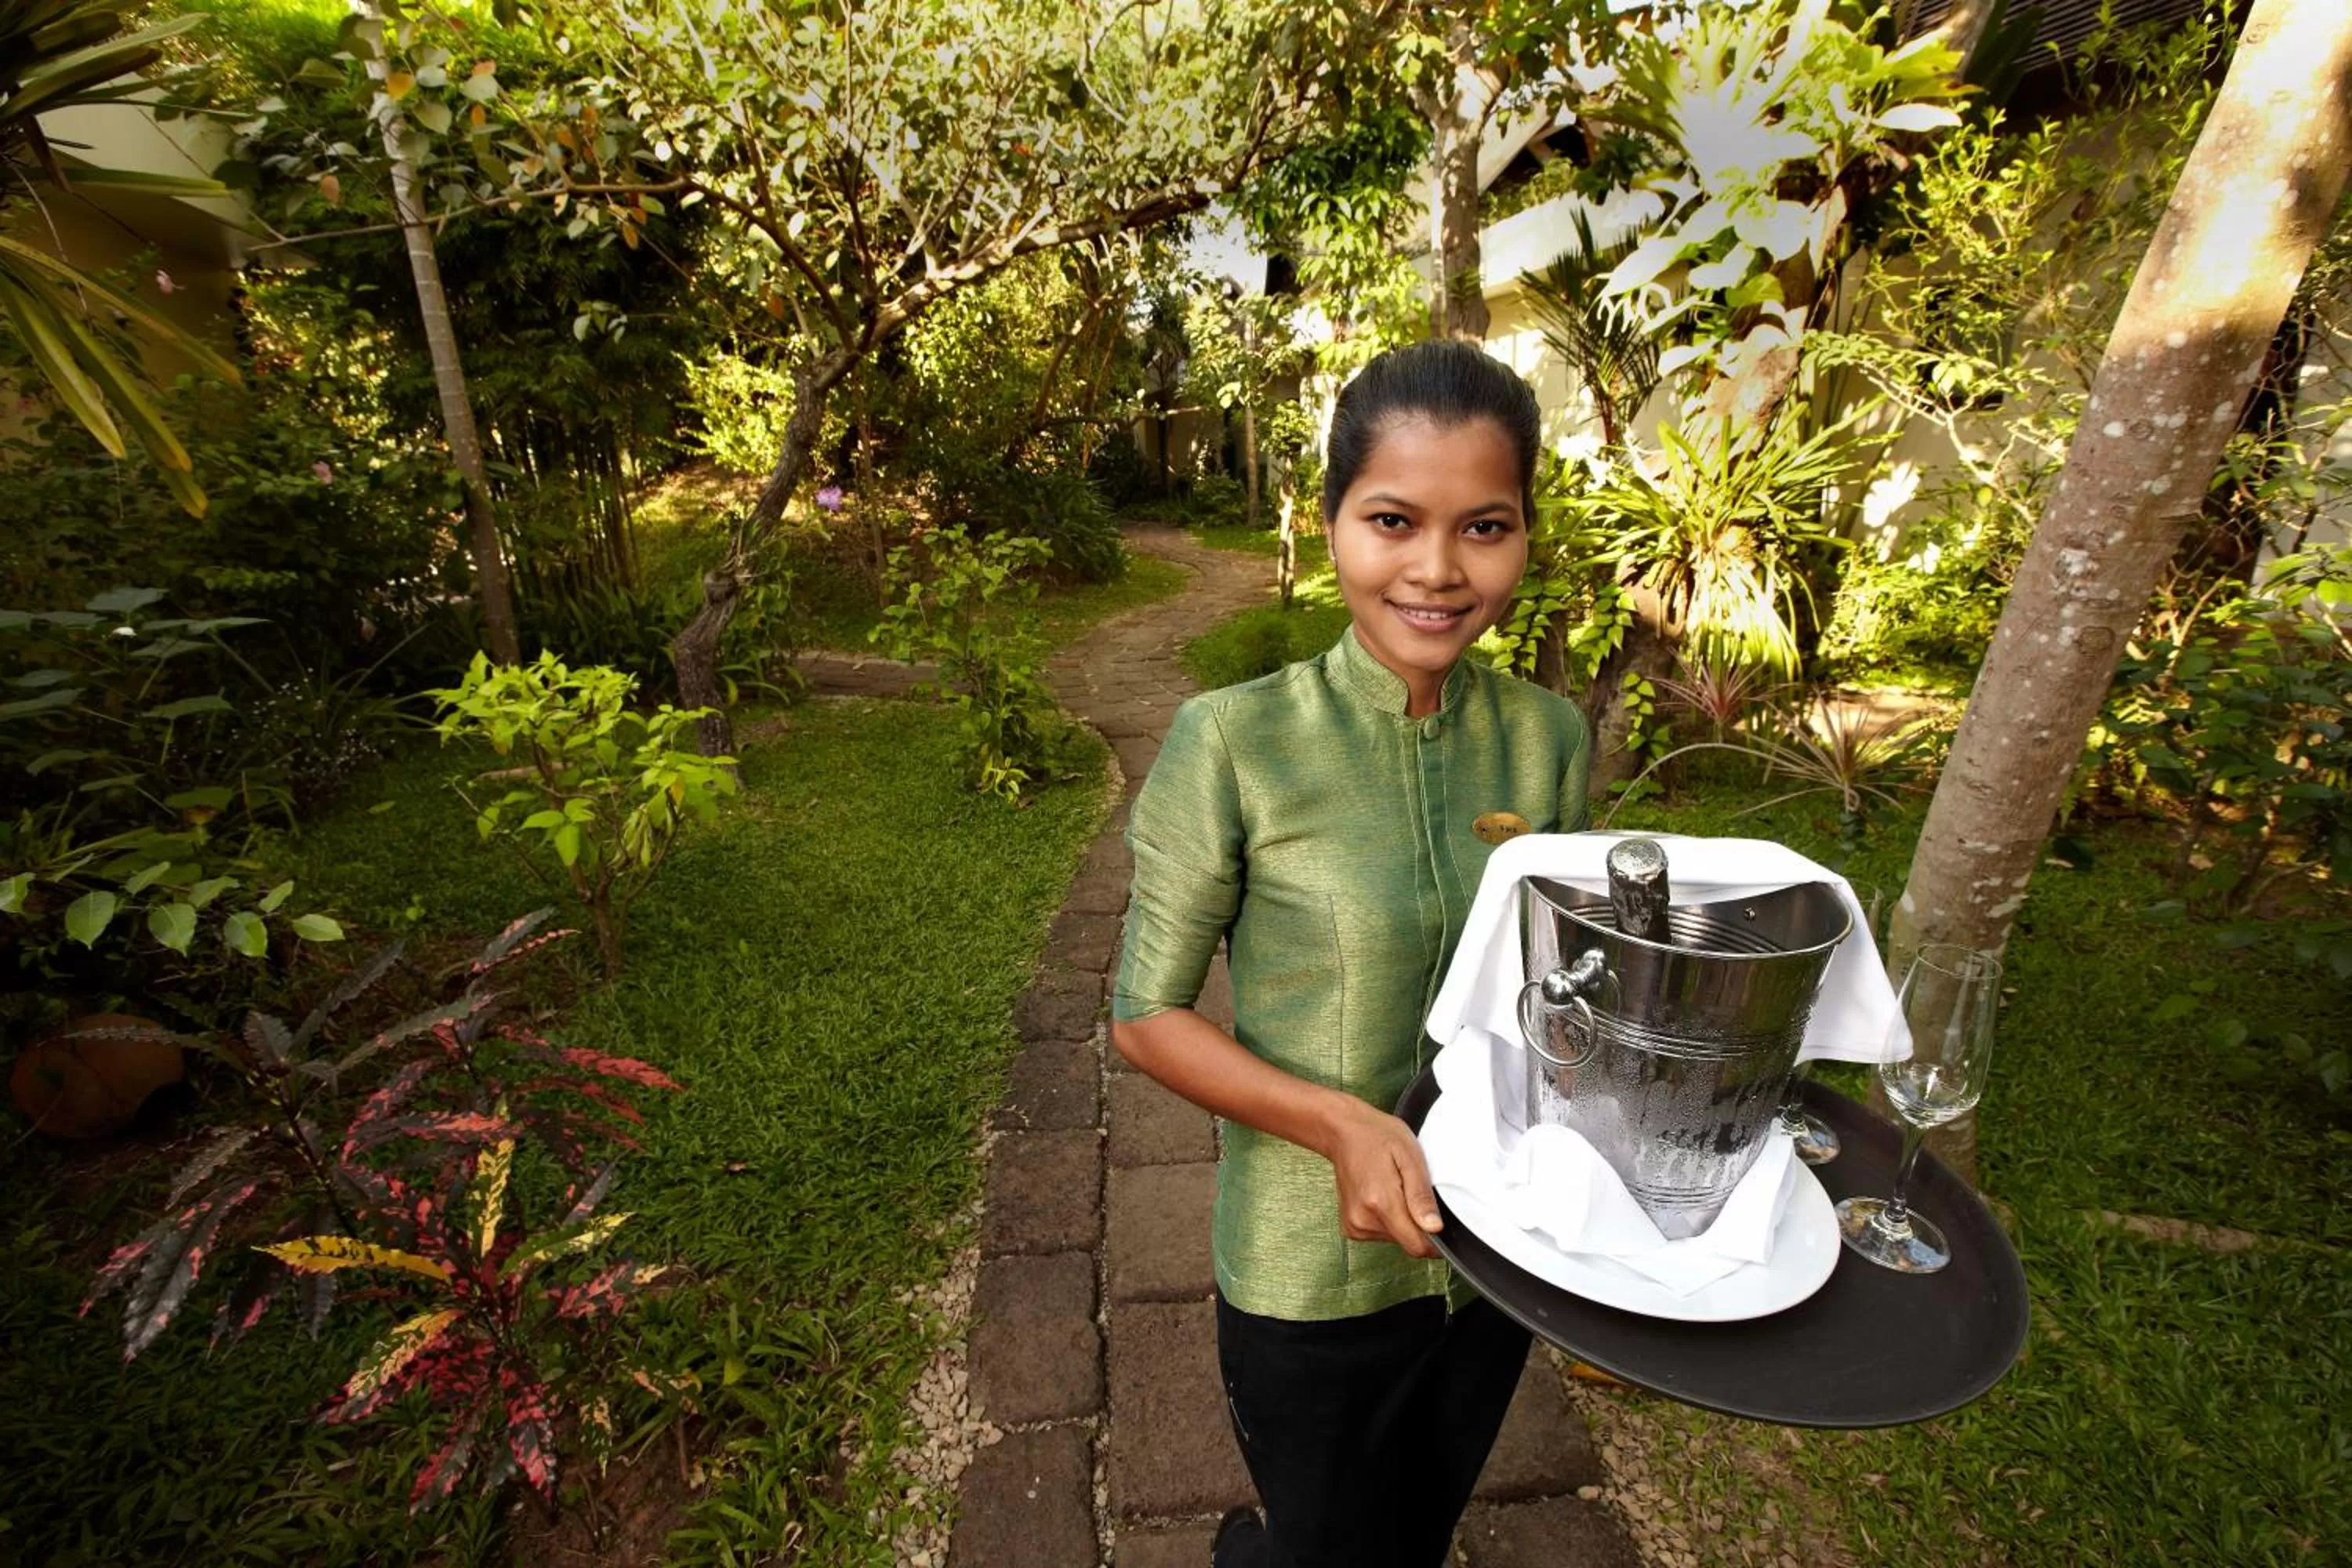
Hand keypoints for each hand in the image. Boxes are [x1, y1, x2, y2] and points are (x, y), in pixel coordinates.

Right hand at [1322, 1096, 1443, 1259]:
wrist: (1344, 1132)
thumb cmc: (1377, 1137)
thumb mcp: (1410, 1157)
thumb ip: (1421, 1195)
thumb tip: (1435, 1227)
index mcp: (1381, 1202)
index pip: (1417, 1245)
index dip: (1434, 1238)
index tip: (1436, 1219)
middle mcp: (1363, 1219)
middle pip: (1407, 1242)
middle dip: (1416, 1223)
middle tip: (1409, 1190)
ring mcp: (1354, 1225)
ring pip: (1395, 1239)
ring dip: (1402, 1220)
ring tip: (1393, 1189)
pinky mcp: (1350, 1228)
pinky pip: (1381, 1234)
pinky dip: (1388, 1220)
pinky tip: (1382, 1197)